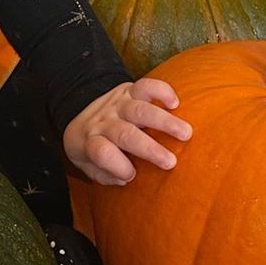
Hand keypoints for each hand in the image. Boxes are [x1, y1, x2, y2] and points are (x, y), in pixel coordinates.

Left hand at [62, 77, 191, 185]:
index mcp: (91, 142)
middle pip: (125, 133)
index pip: (102, 152)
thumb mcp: (87, 165)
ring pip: (139, 110)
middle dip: (149, 148)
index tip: (132, 175)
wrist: (79, 115)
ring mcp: (116, 105)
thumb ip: (103, 175)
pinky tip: (175, 103)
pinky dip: (161, 91)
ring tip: (186, 133)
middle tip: (171, 162)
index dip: (118, 166)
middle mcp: (104, 122)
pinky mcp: (127, 91)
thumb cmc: (91, 148)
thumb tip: (125, 179)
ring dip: (164, 121)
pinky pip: (144, 86)